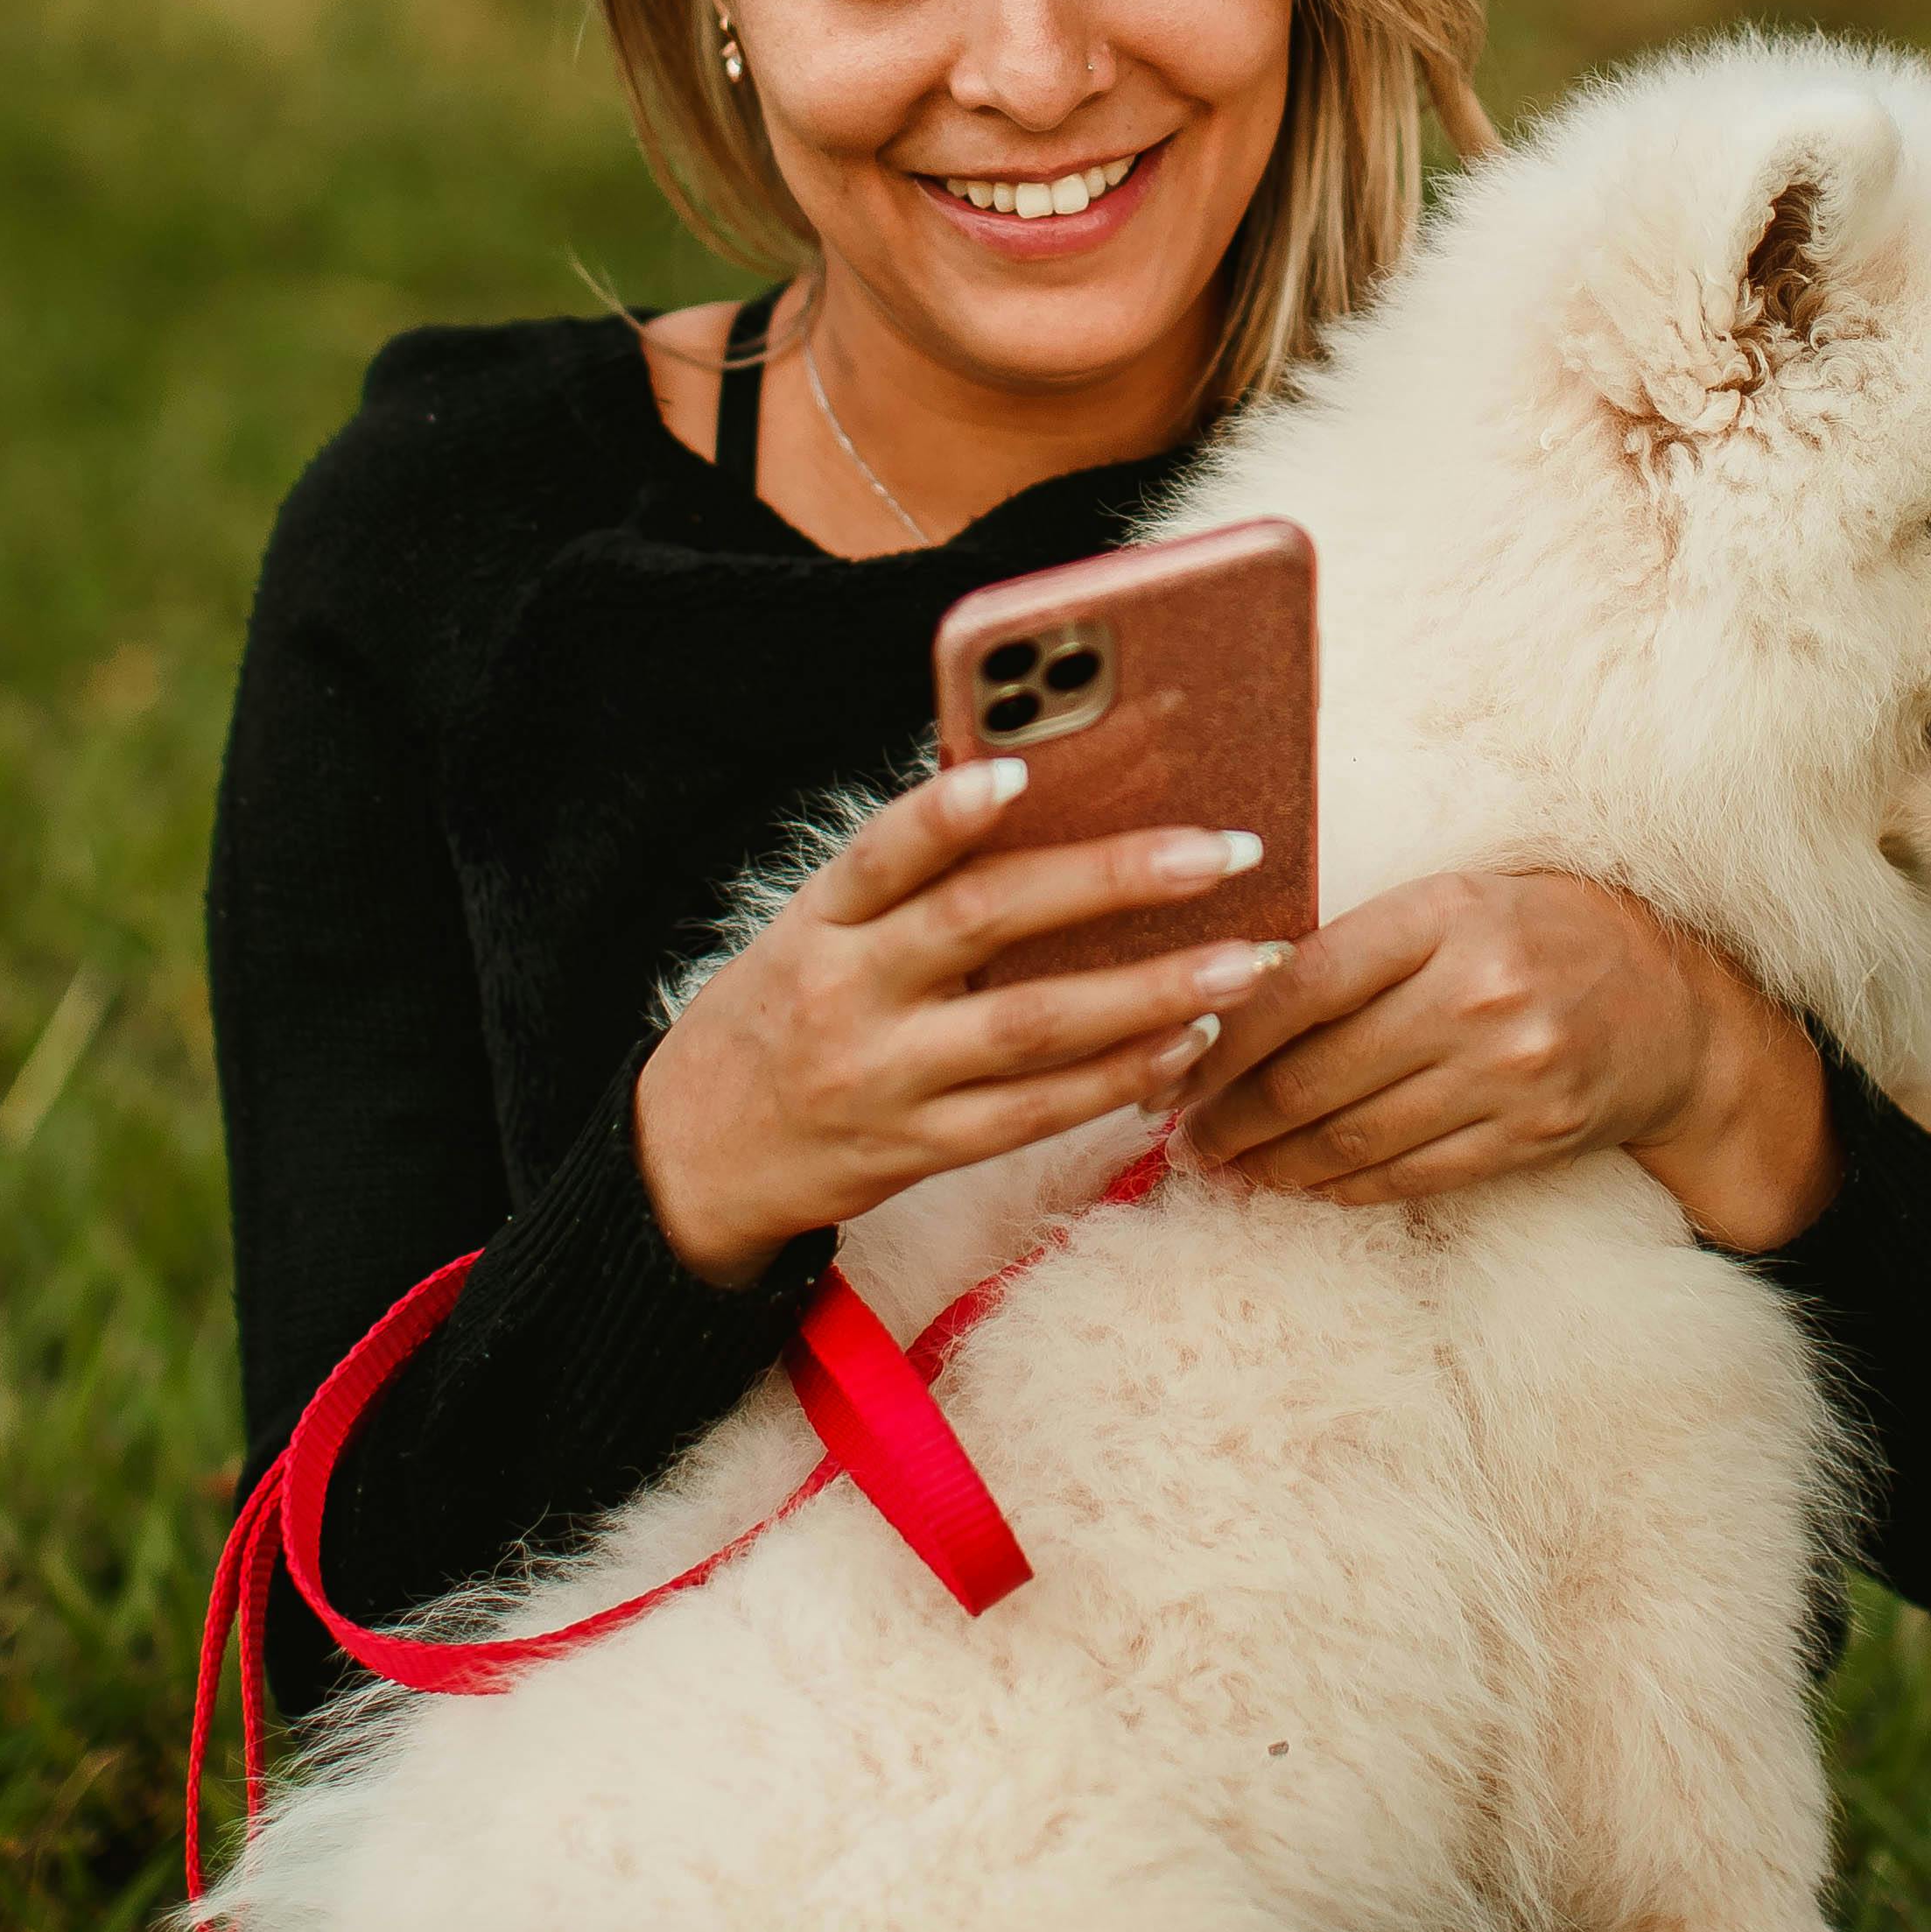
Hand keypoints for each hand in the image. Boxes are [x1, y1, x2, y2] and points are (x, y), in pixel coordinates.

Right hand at [634, 760, 1288, 1286]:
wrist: (691, 1160)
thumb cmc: (780, 1014)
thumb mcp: (811, 932)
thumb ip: (903, 881)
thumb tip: (1039, 800)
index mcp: (819, 922)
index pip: (879, 853)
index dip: (944, 812)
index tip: (1016, 772)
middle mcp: (849, 994)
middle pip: (983, 923)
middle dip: (1110, 880)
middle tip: (1217, 851)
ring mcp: (886, 1078)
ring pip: (1032, 1027)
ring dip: (1149, 990)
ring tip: (1240, 960)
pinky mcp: (918, 1150)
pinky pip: (1035, 1113)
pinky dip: (1119, 1076)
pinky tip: (1188, 1042)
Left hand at [1177, 869, 1840, 1249]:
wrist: (1674, 1006)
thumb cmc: (1543, 933)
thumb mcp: (1458, 899)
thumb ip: (1362, 939)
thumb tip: (1232, 991)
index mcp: (1447, 914)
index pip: (1306, 982)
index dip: (1226, 1032)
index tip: (1176, 1057)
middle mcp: (1478, 993)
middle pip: (1319, 1073)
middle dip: (1233, 1113)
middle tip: (1182, 1132)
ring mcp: (1508, 1073)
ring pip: (1355, 1137)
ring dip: (1274, 1161)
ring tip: (1225, 1164)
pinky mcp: (1529, 1137)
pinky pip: (1409, 1176)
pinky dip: (1341, 1188)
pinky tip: (1298, 1184)